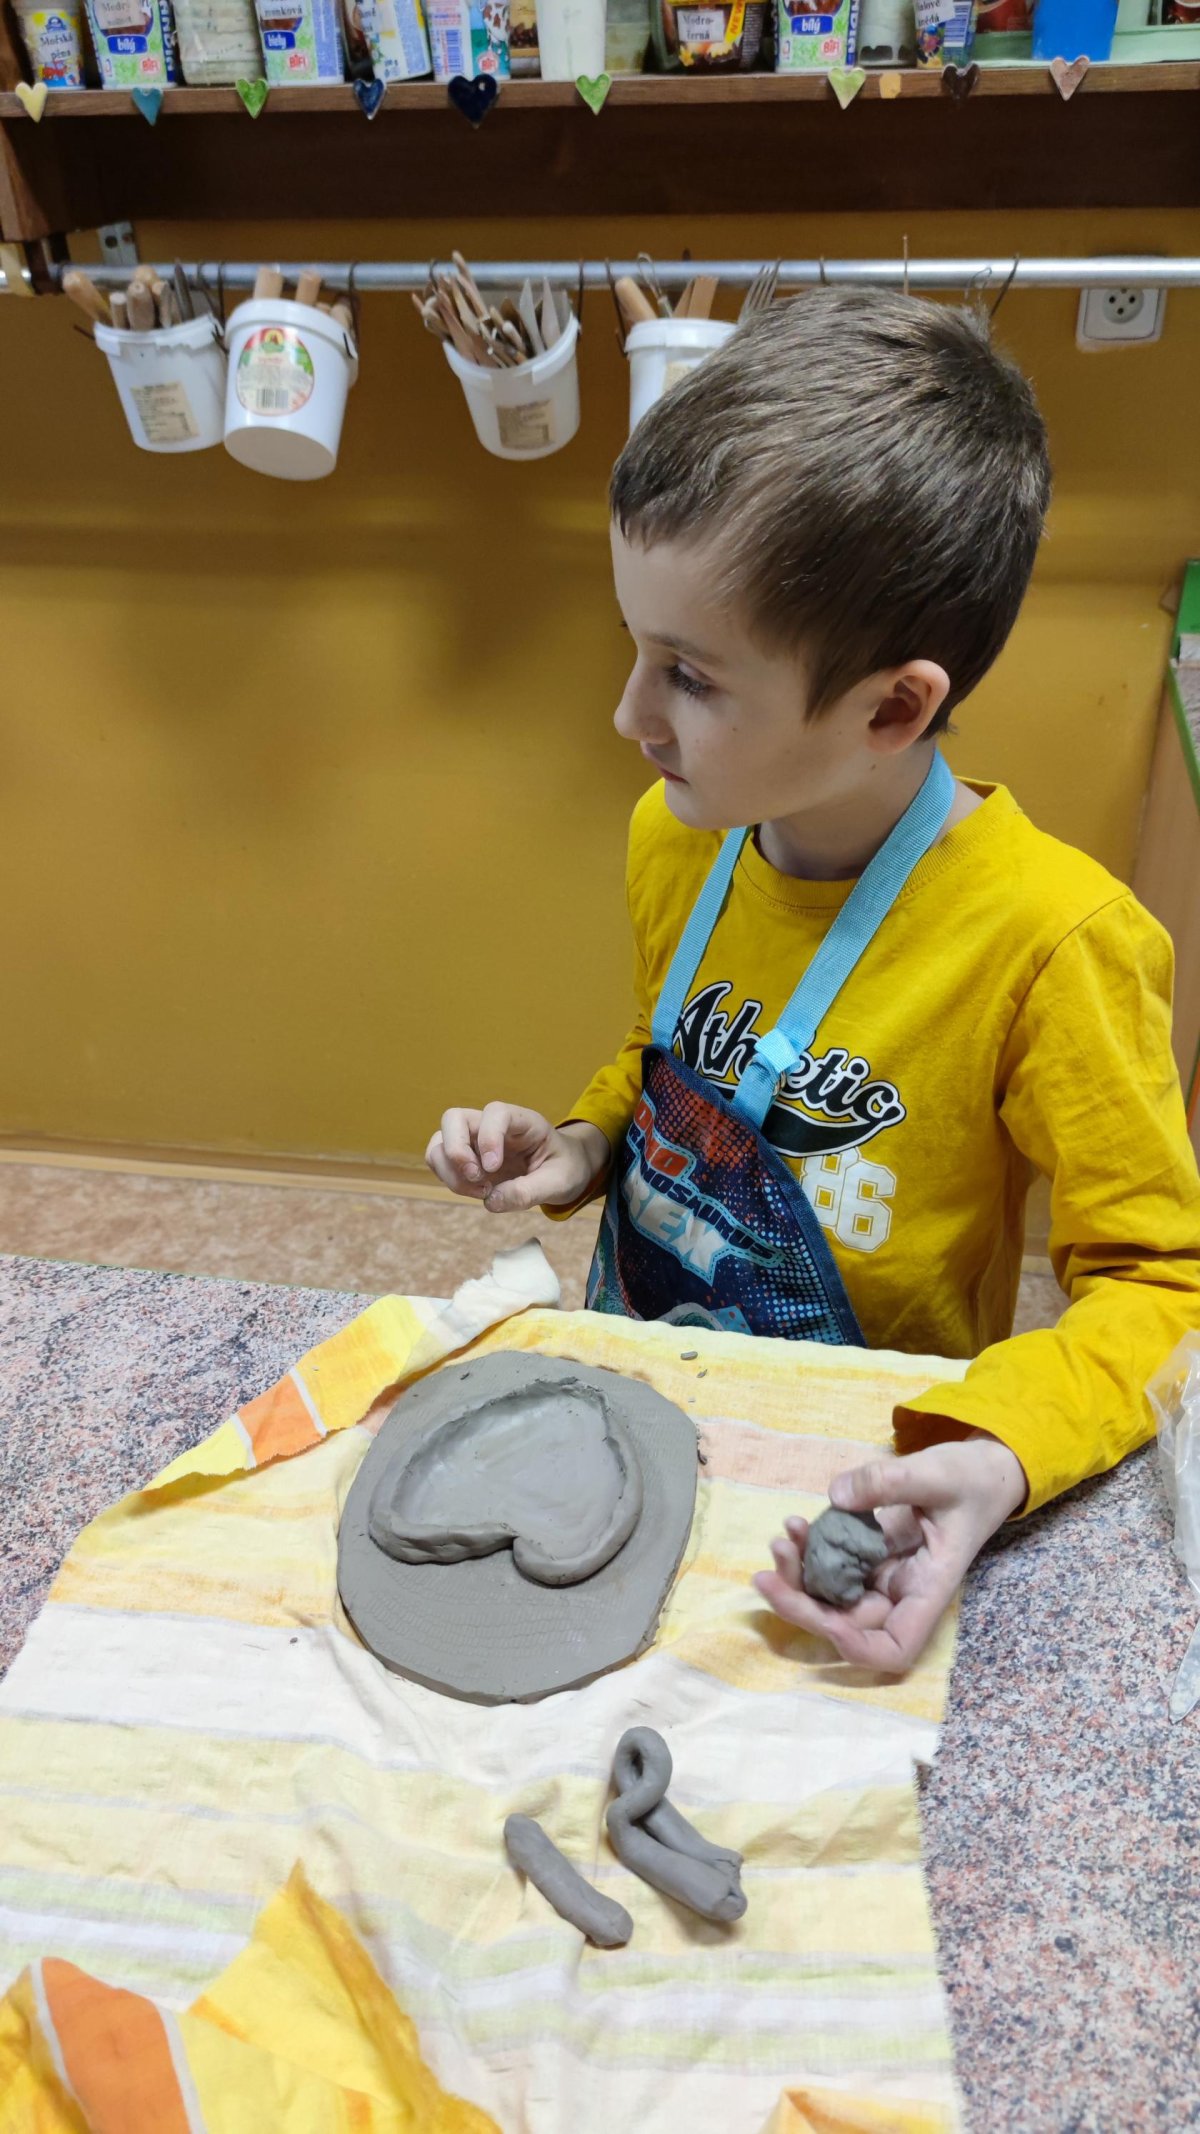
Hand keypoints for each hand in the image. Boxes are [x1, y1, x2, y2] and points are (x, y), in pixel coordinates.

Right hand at [425, 1105, 608, 1213]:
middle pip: (454, 1118)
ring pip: (440, 1141)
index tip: (493, 1167)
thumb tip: (490, 1202)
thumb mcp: (559, 1183)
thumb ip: (528, 1192)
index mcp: (523, 1122)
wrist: (563, 1171)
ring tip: (479, 1190)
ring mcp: (475, 1140)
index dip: (488, 1136)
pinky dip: (450, 1179)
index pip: (495, 1113)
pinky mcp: (467, 1158)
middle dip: (456, 1150)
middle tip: (477, 1178)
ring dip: (449, 1169)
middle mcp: (493, 1125)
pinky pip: (441, 1162)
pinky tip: (477, 1192)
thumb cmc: (564, 1169)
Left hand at [752, 1434, 1027, 1673]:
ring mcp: (882, 1575)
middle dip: (803, 1608)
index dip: (857, 1645)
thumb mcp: (938, 1472)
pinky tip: (794, 1526)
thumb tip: (836, 1495)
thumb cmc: (972, 1479)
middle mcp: (902, 1591)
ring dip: (797, 1580)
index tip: (829, 1618)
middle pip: (848, 1625)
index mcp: (930, 1587)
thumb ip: (890, 1480)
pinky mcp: (868, 1554)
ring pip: (832, 1598)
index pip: (895, 1647)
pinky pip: (831, 1565)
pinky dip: (807, 1552)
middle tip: (765, 1578)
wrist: (981, 1471)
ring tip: (779, 1542)